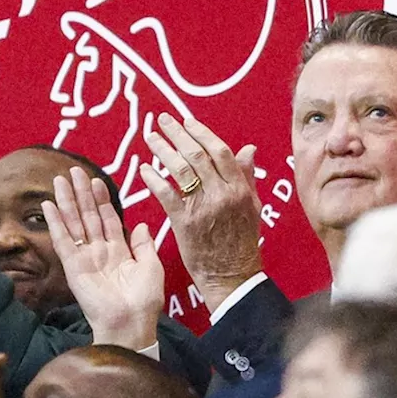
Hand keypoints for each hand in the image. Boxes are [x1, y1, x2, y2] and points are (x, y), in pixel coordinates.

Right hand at [43, 166, 162, 350]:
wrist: (131, 323)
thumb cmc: (144, 301)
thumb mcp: (151, 267)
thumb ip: (144, 245)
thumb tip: (141, 225)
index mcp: (119, 252)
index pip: (108, 219)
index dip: (102, 200)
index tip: (97, 180)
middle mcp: (100, 252)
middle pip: (88, 216)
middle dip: (81, 193)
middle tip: (74, 171)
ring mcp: (85, 258)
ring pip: (74, 223)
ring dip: (66, 201)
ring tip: (60, 179)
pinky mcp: (73, 266)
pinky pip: (63, 240)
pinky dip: (55, 222)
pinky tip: (48, 206)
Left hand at [138, 113, 262, 312]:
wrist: (231, 276)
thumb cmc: (242, 242)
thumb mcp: (252, 206)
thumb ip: (246, 176)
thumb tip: (247, 148)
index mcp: (239, 189)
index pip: (220, 151)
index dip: (202, 133)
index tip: (187, 121)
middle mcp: (221, 194)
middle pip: (197, 155)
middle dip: (178, 134)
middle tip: (162, 121)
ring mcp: (202, 208)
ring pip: (180, 170)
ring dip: (163, 150)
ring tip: (150, 138)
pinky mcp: (184, 223)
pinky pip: (166, 195)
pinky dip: (154, 179)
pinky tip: (144, 169)